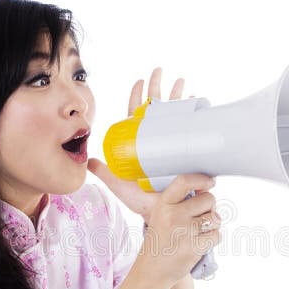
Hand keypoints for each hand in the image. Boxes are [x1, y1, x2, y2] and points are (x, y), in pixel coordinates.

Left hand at [87, 67, 189, 221]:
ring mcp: (175, 146)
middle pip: (158, 109)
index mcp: (141, 144)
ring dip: (179, 97)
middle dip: (160, 88)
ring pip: (177, 116)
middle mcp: (159, 142)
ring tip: (181, 82)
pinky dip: (197, 116)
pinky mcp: (189, 154)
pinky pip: (194, 131)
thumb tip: (89, 161)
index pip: (138, 115)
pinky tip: (199, 103)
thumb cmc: (143, 201)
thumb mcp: (120, 185)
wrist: (167, 216)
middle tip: (161, 72)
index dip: (138, 97)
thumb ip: (105, 173)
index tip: (140, 81)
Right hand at [138, 173, 221, 286]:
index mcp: (163, 204)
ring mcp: (184, 231)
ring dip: (212, 225)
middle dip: (209, 208)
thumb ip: (181, 201)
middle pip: (208, 199)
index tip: (210, 182)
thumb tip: (208, 187)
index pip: (184, 181)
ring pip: (215, 218)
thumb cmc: (161, 240)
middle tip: (199, 219)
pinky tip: (200, 243)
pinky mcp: (194, 247)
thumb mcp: (162, 215)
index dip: (201, 180)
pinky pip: (216, 235)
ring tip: (199, 232)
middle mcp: (173, 215)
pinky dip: (212, 239)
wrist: (152, 270)